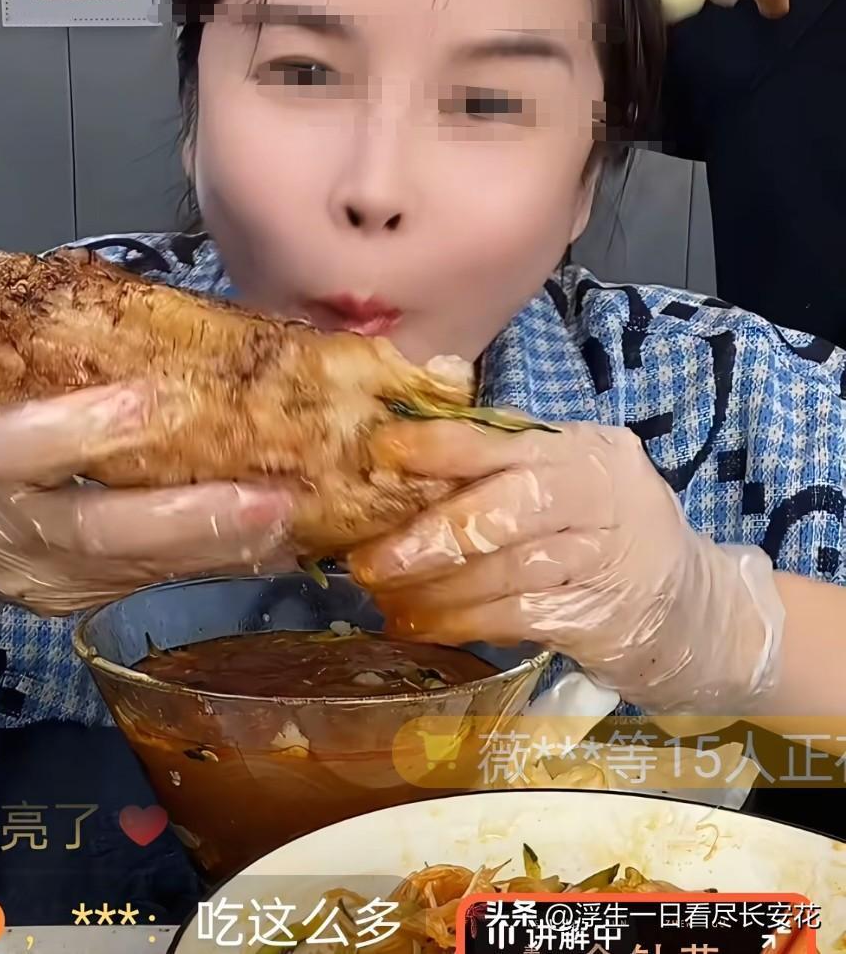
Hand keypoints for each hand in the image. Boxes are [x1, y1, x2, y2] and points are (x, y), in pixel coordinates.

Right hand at [0, 385, 295, 632]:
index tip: (155, 395)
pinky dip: (223, 561)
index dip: (87, 425)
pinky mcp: (81, 603)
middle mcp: (14, 531)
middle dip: (194, 516)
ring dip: (226, 544)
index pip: (21, 449)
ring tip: (294, 517)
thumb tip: (176, 334)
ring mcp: (50, 580)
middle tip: (270, 496)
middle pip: (101, 532)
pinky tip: (281, 545)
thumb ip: (65, 380)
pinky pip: (159, 581)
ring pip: (144, 568)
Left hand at [349, 420, 783, 713]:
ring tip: (384, 599)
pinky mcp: (598, 618)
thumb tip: (400, 466)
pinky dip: (460, 622)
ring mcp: (602, 559)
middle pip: (506, 508)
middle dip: (431, 534)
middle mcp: (599, 495)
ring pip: (505, 571)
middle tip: (369, 559)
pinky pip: (515, 618)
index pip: (507, 439)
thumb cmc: (605, 529)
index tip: (383, 452)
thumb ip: (504, 466)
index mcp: (582, 449)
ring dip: (434, 590)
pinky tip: (420, 625)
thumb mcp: (570, 479)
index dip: (443, 446)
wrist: (694, 608)